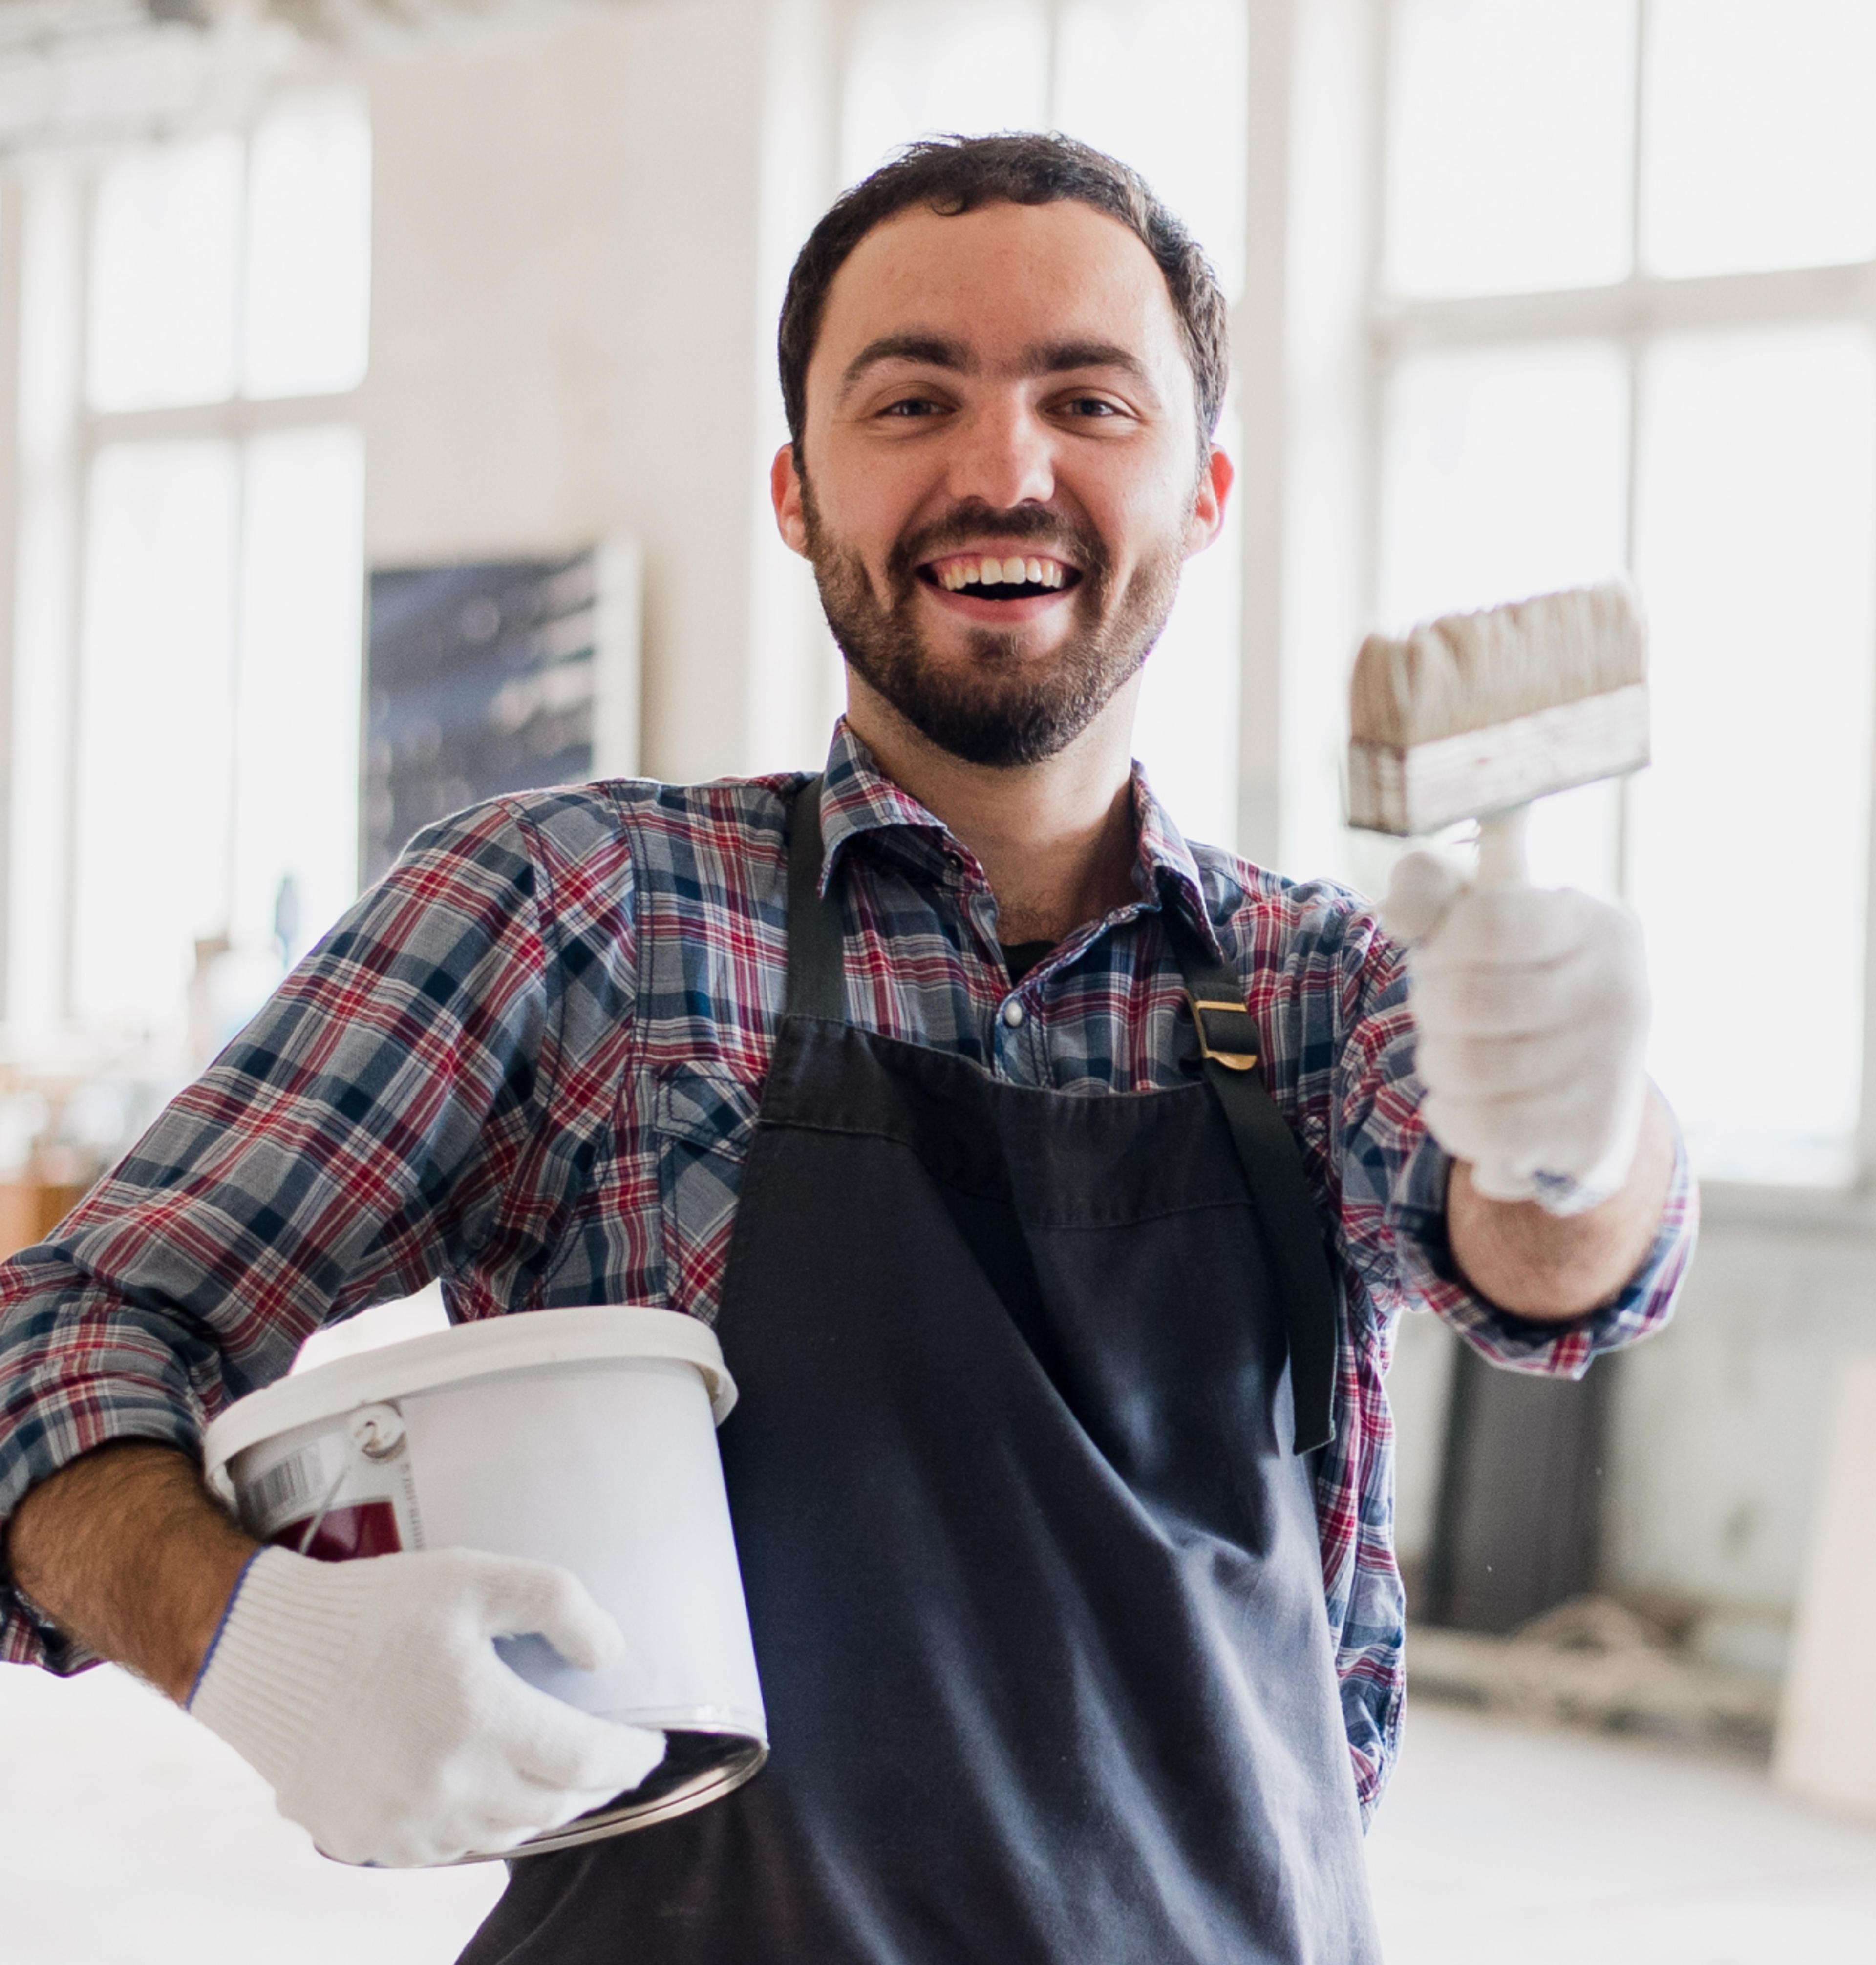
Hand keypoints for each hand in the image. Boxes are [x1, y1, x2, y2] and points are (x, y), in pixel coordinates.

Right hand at [188, 1545, 666, 1865]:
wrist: (263, 1651)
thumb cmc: (374, 1608)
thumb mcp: (475, 1576)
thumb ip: (558, 1605)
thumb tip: (610, 1656)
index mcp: (479, 1720)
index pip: (586, 1761)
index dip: (630, 1757)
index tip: (651, 1746)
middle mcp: (444, 1787)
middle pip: (551, 1805)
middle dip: (592, 1783)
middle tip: (607, 1758)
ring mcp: (401, 1824)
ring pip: (503, 1835)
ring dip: (540, 1808)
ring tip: (554, 1775)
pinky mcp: (364, 1839)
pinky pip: (445, 1851)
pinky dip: (479, 1826)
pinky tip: (483, 1791)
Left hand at [1382, 850, 1650, 1214]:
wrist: (1573, 1073)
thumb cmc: (1510, 975)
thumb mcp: (1473, 912)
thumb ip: (1428, 887)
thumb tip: (1396, 912)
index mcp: (1594, 922)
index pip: (1488, 922)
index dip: (1440, 947)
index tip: (1443, 958)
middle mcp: (1621, 991)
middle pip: (1466, 1002)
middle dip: (1429, 1010)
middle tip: (1442, 1015)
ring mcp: (1613, 1068)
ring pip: (1468, 1068)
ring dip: (1436, 1065)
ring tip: (1452, 1058)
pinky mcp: (1595, 1135)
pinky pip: (1485, 1129)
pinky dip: (1450, 1118)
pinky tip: (1459, 1105)